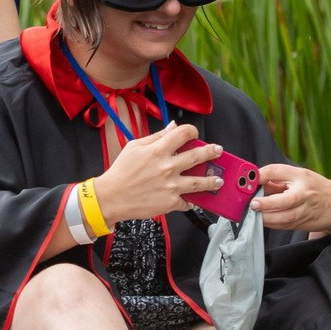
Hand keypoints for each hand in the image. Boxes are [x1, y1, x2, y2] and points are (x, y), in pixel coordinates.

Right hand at [92, 123, 224, 223]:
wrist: (111, 197)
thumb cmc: (121, 171)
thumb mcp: (135, 147)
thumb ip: (156, 137)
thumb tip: (172, 127)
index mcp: (158, 150)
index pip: (183, 134)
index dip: (192, 131)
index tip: (194, 134)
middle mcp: (167, 167)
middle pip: (197, 157)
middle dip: (211, 152)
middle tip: (218, 150)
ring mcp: (171, 186)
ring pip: (199, 182)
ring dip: (212, 180)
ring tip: (219, 179)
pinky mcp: (170, 203)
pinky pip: (186, 202)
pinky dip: (191, 202)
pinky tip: (196, 201)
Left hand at [252, 163, 330, 252]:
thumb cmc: (314, 188)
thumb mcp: (299, 177)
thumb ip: (278, 180)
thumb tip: (255, 184)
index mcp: (301, 175)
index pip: (278, 170)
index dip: (262, 175)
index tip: (250, 179)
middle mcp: (305, 192)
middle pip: (286, 200)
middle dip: (267, 204)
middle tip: (253, 204)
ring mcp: (306, 209)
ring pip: (285, 217)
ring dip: (267, 218)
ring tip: (254, 215)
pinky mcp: (305, 223)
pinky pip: (285, 225)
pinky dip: (272, 224)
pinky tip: (263, 221)